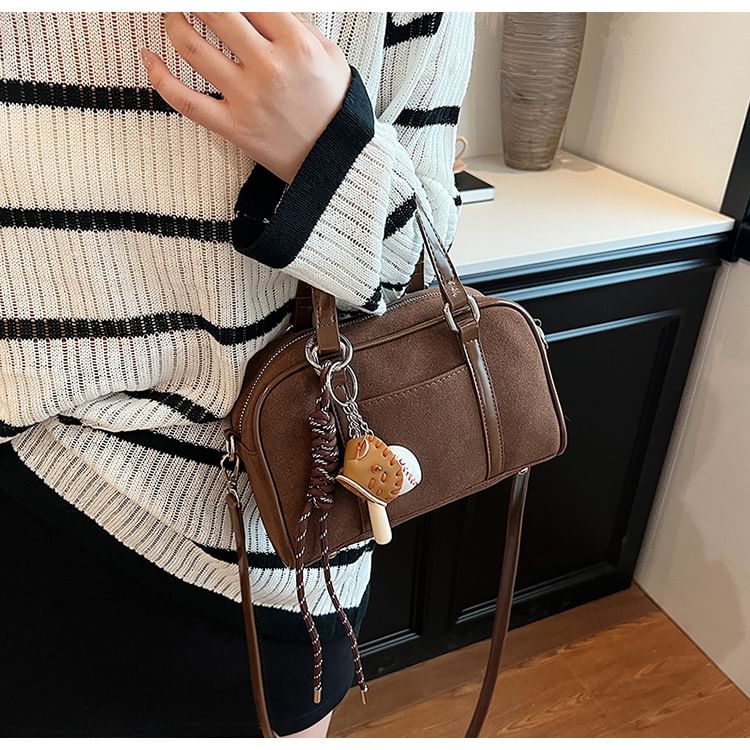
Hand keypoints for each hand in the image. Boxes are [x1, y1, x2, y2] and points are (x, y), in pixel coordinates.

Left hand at [139, 12, 351, 182]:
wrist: (337, 161)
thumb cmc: (333, 107)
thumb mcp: (329, 55)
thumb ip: (296, 23)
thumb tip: (260, 6)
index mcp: (296, 45)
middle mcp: (269, 69)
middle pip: (214, 10)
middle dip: (195, 0)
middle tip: (190, 1)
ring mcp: (247, 99)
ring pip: (191, 46)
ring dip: (173, 20)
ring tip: (173, 14)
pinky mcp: (233, 127)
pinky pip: (184, 100)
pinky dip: (158, 76)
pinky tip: (147, 56)